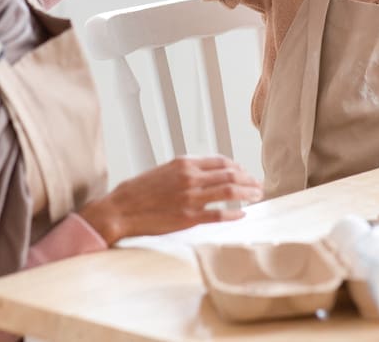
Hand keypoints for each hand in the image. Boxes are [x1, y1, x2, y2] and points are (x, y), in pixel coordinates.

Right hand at [77, 155, 262, 244]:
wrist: (120, 209)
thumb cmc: (138, 191)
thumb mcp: (163, 170)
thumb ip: (185, 170)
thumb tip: (205, 173)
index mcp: (184, 164)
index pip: (220, 161)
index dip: (237, 167)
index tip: (244, 172)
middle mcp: (190, 178)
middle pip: (230, 175)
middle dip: (249, 179)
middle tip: (258, 184)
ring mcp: (191, 198)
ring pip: (229, 192)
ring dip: (247, 193)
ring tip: (257, 196)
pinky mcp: (188, 218)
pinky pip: (219, 215)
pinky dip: (234, 214)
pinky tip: (242, 214)